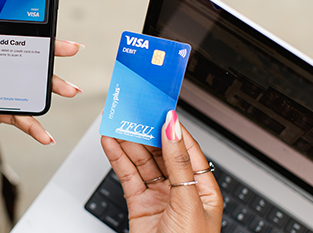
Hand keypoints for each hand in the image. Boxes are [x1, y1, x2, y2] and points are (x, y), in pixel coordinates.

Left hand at [0, 0, 83, 182]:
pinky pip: (15, 115)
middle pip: (14, 60)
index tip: (43, 27)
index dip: (20, 31)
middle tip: (69, 51)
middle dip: (43, 57)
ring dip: (44, 90)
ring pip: (20, 87)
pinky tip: (44, 133)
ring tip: (68, 91)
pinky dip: (31, 124)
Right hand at [101, 110, 222, 232]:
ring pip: (141, 162)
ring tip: (116, 124)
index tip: (160, 109)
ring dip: (128, 143)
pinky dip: (117, 159)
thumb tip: (174, 130)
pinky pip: (128, 176)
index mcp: (201, 186)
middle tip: (133, 113)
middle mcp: (180, 188)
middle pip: (160, 152)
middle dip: (145, 132)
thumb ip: (178, 163)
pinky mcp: (140, 203)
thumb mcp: (188, 201)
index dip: (173, 128)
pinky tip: (110, 144)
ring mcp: (159, 196)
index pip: (186, 148)